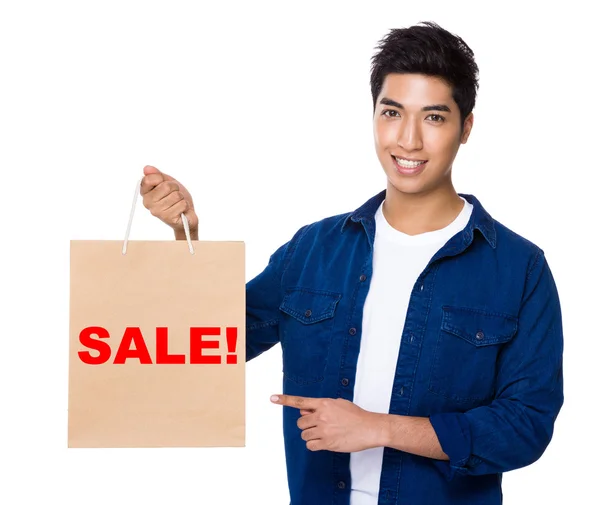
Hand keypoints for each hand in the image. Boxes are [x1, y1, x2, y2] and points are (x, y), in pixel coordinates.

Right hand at [140, 165, 198, 237]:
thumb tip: (147, 168)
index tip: (165, 183)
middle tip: (174, 194)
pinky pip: (182, 204)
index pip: (149, 179)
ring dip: (181, 197)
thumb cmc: (175, 198)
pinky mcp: (168, 218)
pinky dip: (185, 205)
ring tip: (177, 202)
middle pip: (166, 186)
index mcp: (145, 193)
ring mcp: (157, 212)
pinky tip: (181, 209)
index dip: (161, 178)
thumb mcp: (167, 182)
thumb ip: (157, 174)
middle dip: (175, 188)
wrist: (186, 213)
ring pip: (176, 195)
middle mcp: (148, 203)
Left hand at [270, 394, 385, 452]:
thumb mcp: (338, 403)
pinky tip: (324, 441)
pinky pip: (310, 445)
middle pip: (300, 422)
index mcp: (323, 403)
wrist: (369, 428)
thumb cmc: (356, 415)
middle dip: (307, 425)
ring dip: (310, 435)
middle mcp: (321, 416)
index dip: (284, 400)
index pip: (300, 401)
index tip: (272, 398)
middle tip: (318, 425)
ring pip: (304, 434)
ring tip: (324, 433)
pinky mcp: (327, 443)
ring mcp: (324, 430)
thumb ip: (321, 406)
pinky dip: (314, 444)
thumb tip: (305, 409)